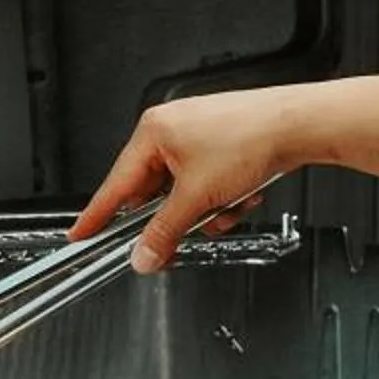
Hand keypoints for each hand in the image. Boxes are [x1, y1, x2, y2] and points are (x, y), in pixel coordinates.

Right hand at [68, 86, 307, 270]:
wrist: (297, 124)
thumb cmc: (249, 137)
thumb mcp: (198, 197)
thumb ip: (165, 232)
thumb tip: (144, 255)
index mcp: (153, 133)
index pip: (115, 186)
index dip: (97, 216)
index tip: (80, 234)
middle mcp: (171, 131)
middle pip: (155, 194)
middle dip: (177, 218)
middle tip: (180, 239)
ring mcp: (197, 137)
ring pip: (186, 194)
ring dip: (206, 211)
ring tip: (227, 207)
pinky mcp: (221, 145)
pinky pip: (208, 185)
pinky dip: (223, 198)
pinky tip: (241, 196)